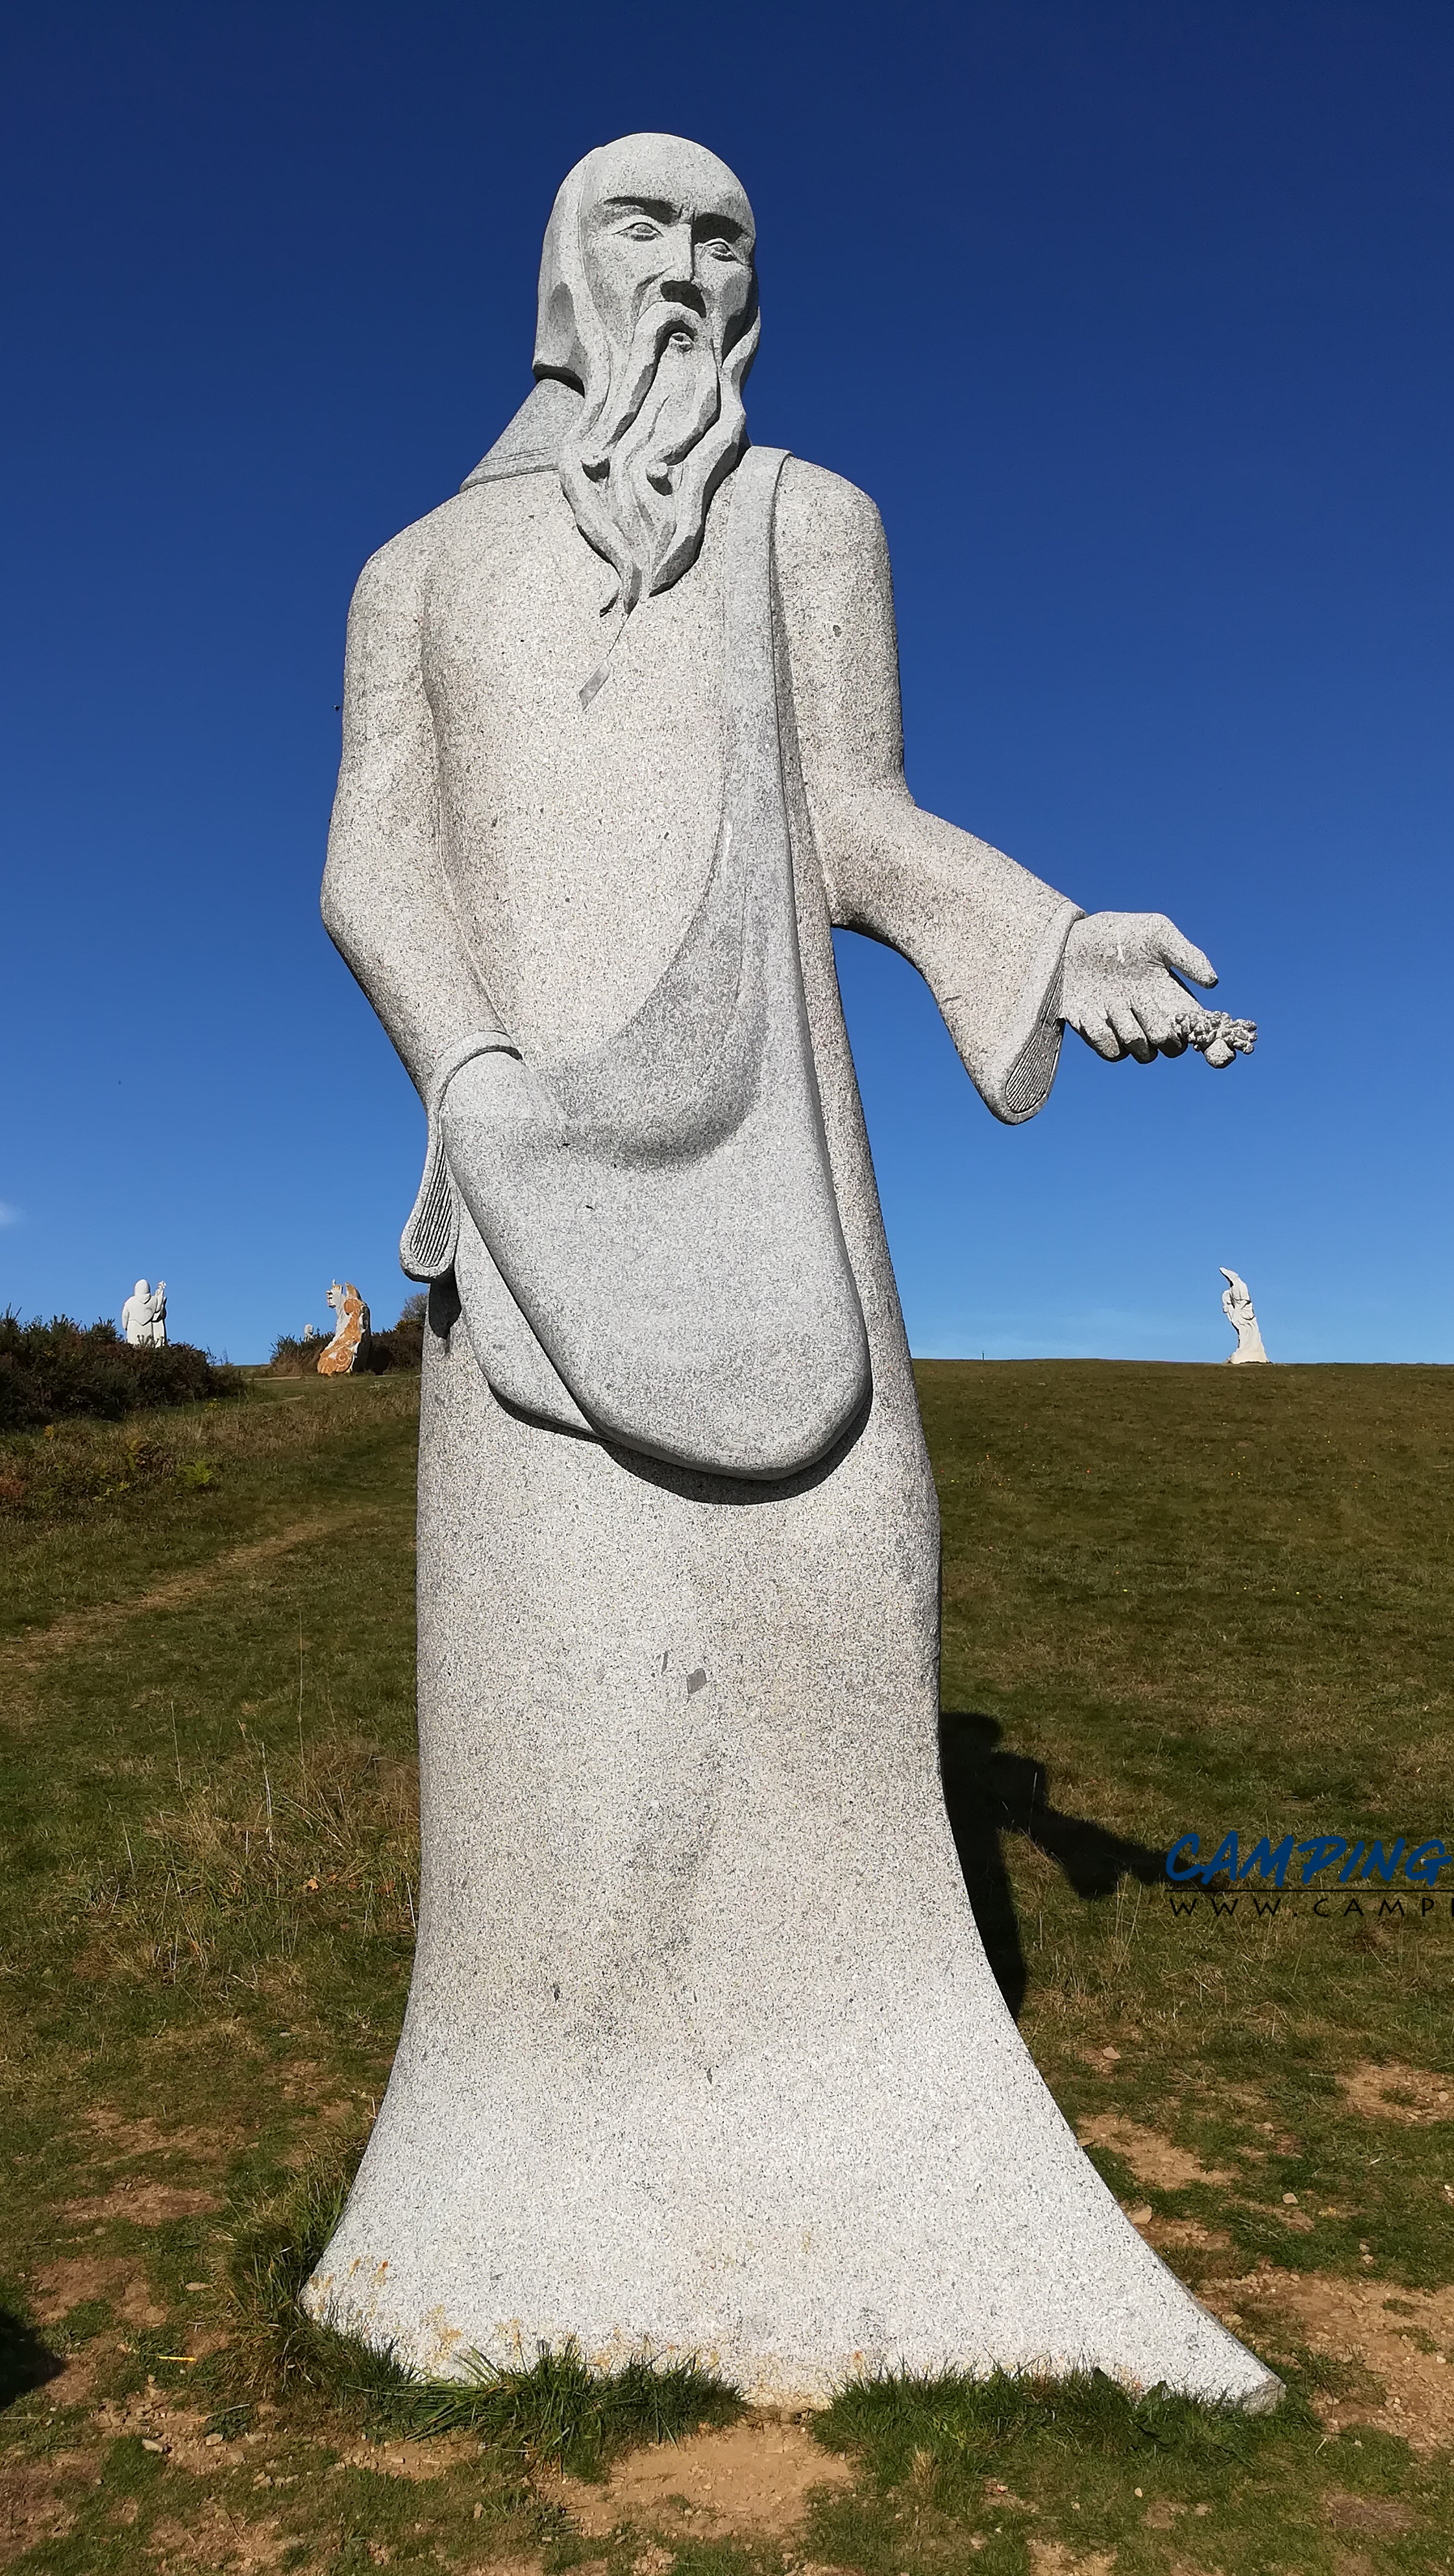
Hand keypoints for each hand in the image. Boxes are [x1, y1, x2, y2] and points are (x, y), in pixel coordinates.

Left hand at [1061, 911, 1216, 1062]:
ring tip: (1113, 996)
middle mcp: (1152, 1020)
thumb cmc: (1120, 932)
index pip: (1203, 1033)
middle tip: (1143, 997)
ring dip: (1129, 1026)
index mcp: (1174, 999)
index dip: (1217, 1050)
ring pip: (1141, 1053)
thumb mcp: (1157, 932)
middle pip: (1172, 1049)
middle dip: (1160, 1028)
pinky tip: (1094, 1009)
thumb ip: (1186, 955)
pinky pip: (1110, 1053)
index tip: (1221, 1053)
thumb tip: (1213, 983)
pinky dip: (1104, 1034)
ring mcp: (1125, 1031)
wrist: (1071, 940)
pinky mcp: (1097, 1035)